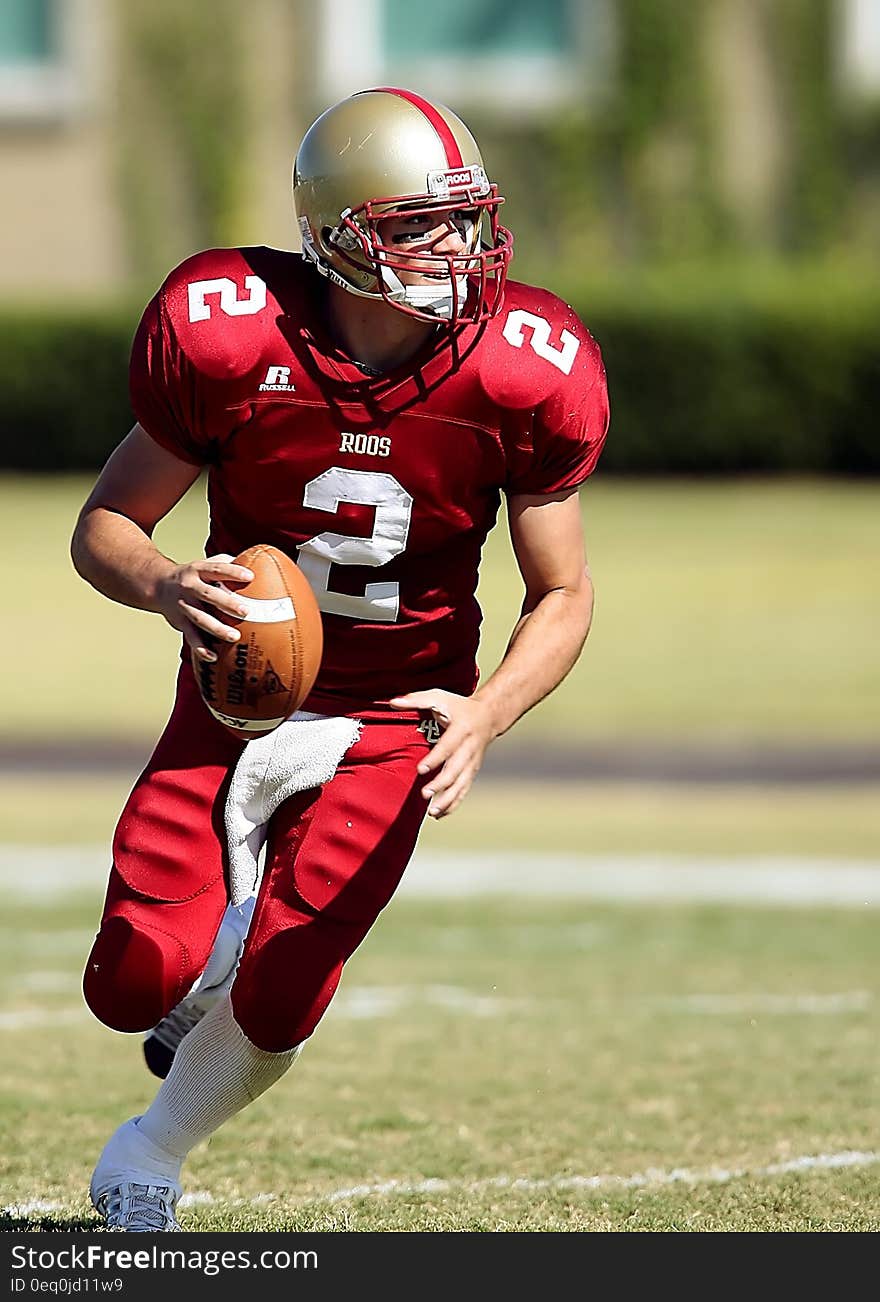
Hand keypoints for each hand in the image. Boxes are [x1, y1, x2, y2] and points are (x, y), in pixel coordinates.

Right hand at [155, 553, 254, 662]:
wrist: (158, 585)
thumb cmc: (193, 575)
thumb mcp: (205, 565)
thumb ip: (226, 564)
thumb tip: (256, 563)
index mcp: (199, 570)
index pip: (216, 569)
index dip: (233, 572)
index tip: (250, 577)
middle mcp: (190, 587)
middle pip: (208, 595)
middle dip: (227, 603)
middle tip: (245, 611)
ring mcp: (184, 605)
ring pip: (200, 618)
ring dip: (217, 628)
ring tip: (234, 637)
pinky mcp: (180, 622)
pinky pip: (191, 636)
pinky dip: (201, 648)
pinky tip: (213, 656)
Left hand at [388, 689, 495, 818]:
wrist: (489, 715)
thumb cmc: (458, 706)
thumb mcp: (439, 697)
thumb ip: (415, 699)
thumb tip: (392, 702)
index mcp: (462, 729)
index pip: (448, 747)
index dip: (435, 759)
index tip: (420, 770)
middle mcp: (470, 747)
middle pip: (456, 769)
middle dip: (441, 783)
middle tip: (424, 793)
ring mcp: (473, 762)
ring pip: (462, 784)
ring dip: (448, 799)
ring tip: (432, 811)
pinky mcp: (472, 771)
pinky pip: (464, 790)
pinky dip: (454, 803)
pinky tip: (439, 814)